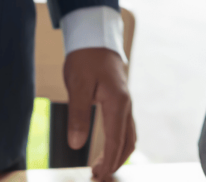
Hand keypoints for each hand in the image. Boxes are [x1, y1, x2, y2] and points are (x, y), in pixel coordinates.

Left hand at [64, 48, 135, 179]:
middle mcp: (126, 105)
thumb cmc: (86, 59)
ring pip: (129, 135)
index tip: (98, 175)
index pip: (115, 140)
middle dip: (115, 162)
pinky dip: (118, 142)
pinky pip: (125, 127)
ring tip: (101, 167)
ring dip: (118, 154)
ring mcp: (125, 103)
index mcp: (118, 102)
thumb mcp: (77, 86)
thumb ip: (77, 115)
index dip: (108, 161)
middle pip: (127, 142)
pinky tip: (106, 148)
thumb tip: (76, 144)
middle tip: (98, 176)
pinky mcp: (120, 101)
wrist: (95, 37)